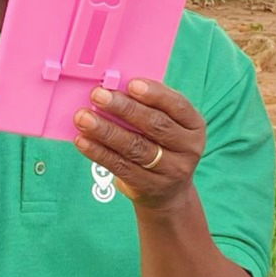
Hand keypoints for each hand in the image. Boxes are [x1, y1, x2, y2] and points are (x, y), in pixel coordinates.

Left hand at [72, 79, 206, 209]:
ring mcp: (170, 170)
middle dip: (124, 108)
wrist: (167, 191)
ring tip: (83, 117)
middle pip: (155, 125)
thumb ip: (145, 105)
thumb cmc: (158, 142)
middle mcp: (187, 148)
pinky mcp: (148, 186)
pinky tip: (82, 140)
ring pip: (135, 147)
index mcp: (193, 125)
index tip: (132, 84)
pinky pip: (120, 166)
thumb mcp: (164, 123)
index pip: (178, 106)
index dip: (155, 94)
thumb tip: (112, 86)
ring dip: (105, 130)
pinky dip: (98, 152)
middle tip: (98, 95)